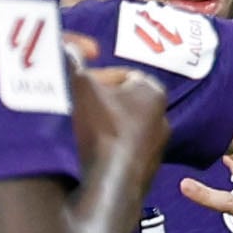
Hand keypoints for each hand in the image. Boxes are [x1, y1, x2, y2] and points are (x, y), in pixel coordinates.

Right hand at [71, 62, 168, 188]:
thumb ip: (73, 60)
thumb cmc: (100, 128)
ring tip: (80, 133)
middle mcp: (163, 119)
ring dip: (103, 128)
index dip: (96, 78)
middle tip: (76, 108)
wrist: (111, 185)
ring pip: (123, 128)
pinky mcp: (147, 173)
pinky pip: (123, 152)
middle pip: (123, 102)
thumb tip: (68, 48)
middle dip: (100, 103)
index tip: (79, 87)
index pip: (121, 75)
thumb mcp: (80, 84)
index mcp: (153, 92)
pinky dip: (109, 150)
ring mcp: (157, 149)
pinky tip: (92, 156)